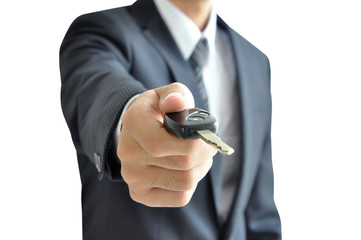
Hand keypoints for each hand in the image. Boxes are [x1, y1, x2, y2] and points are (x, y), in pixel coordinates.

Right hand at [117, 83, 216, 206]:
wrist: (139, 131)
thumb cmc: (159, 112)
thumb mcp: (167, 95)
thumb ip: (175, 95)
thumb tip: (176, 102)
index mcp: (133, 123)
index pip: (162, 144)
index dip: (194, 143)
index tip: (205, 135)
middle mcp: (127, 153)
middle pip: (182, 165)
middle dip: (204, 154)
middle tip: (208, 145)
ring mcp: (132, 177)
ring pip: (184, 182)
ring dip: (200, 168)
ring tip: (198, 156)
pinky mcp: (140, 194)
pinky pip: (180, 197)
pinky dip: (191, 184)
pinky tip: (187, 170)